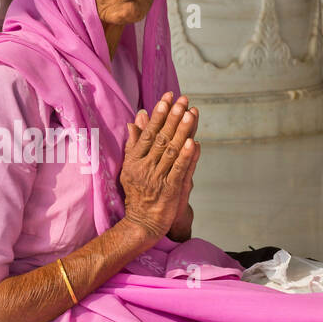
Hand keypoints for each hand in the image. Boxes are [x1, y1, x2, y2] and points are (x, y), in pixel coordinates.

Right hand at [120, 91, 197, 242]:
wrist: (142, 223)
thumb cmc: (137, 193)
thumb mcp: (129, 167)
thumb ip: (133, 145)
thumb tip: (134, 122)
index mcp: (135, 160)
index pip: (148, 133)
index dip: (158, 115)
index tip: (166, 98)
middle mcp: (145, 167)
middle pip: (160, 138)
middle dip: (172, 117)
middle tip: (183, 99)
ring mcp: (157, 178)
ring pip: (171, 150)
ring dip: (182, 131)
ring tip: (191, 113)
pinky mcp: (170, 189)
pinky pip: (178, 170)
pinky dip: (185, 156)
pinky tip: (193, 142)